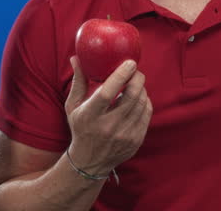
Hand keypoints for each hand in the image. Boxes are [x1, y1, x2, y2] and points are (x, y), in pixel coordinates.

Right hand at [64, 56, 153, 175]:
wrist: (89, 161)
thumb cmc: (80, 127)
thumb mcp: (73, 106)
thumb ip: (78, 82)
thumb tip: (76, 57)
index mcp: (90, 116)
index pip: (107, 92)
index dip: (121, 75)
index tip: (130, 62)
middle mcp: (108, 127)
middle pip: (131, 96)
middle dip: (137, 78)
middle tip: (135, 69)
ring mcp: (124, 135)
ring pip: (142, 103)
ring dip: (141, 88)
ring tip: (135, 83)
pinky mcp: (135, 141)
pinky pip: (147, 113)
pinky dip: (145, 101)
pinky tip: (139, 97)